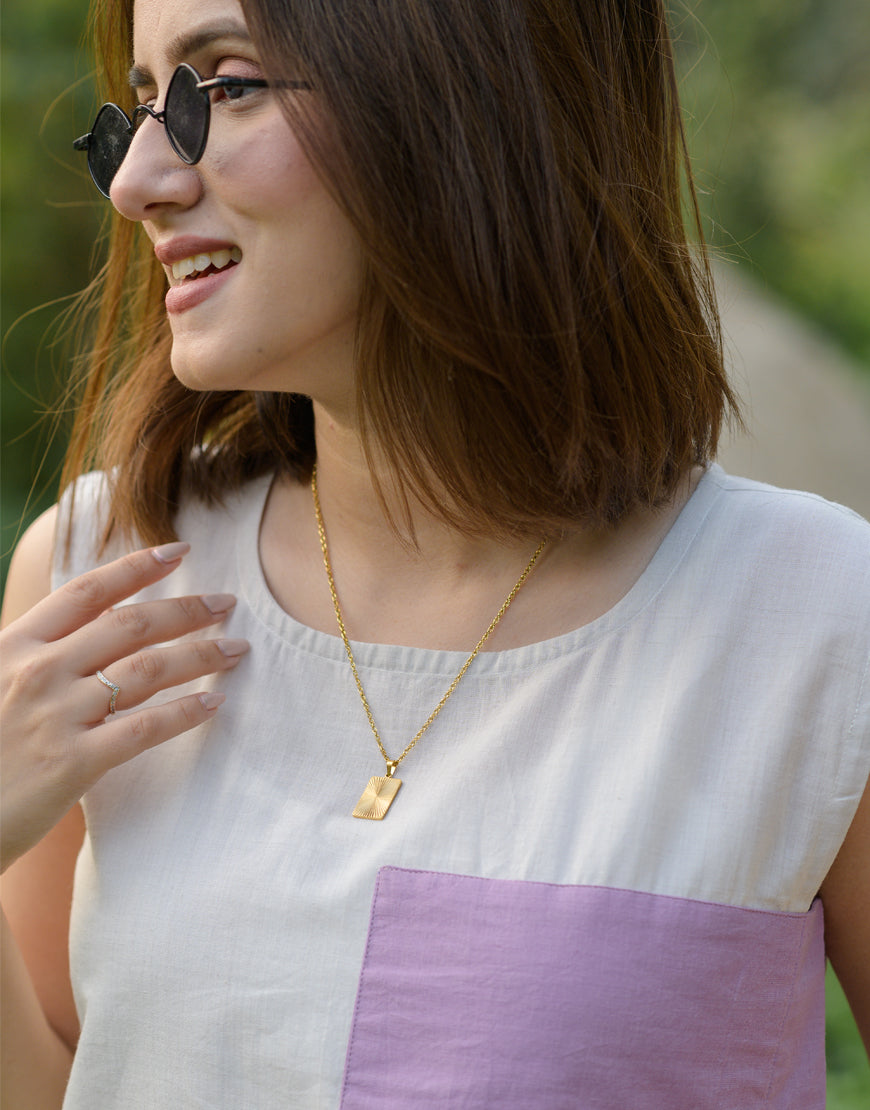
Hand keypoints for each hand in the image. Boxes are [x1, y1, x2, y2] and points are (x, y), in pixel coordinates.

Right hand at [0, 542, 248, 872]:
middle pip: (130, 625)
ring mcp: (56, 716)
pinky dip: (185, 713)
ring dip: (200, 655)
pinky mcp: (72, 763)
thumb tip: (97, 626)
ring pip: (147, 670)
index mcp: (16, 644)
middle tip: (226, 604)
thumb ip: (41, 653)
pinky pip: (144, 728)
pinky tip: (213, 704)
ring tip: (235, 649)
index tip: (179, 551)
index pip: (88, 592)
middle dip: (186, 610)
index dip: (137, 567)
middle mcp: (39, 671)